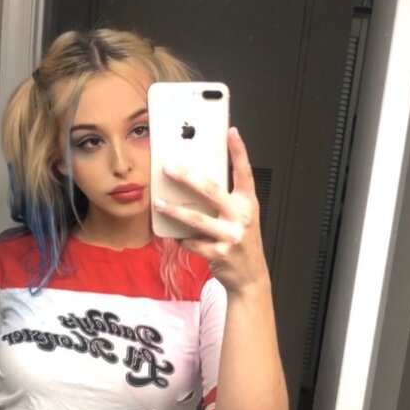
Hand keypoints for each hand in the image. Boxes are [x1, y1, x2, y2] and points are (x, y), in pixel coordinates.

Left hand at [155, 128, 267, 294]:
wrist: (250, 277)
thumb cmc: (242, 243)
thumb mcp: (242, 217)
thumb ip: (226, 200)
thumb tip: (196, 182)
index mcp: (248, 204)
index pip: (244, 173)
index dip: (239, 151)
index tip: (231, 132)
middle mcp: (241, 217)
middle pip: (211, 191)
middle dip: (187, 177)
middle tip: (169, 168)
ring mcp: (231, 236)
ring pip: (196, 219)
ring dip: (174, 210)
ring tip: (159, 203)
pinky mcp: (219, 254)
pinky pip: (192, 242)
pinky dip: (181, 238)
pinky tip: (175, 236)